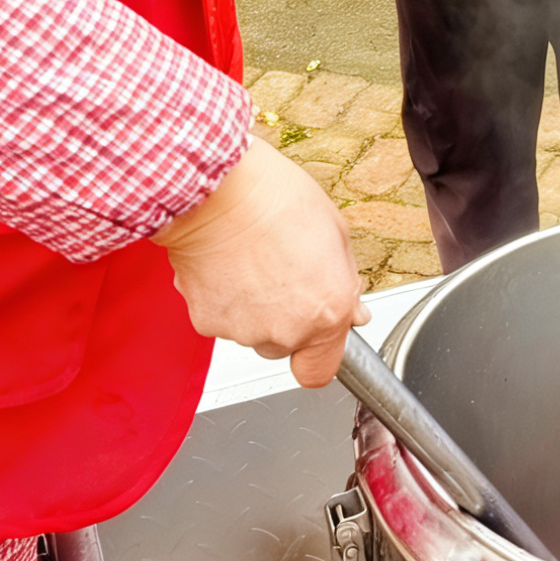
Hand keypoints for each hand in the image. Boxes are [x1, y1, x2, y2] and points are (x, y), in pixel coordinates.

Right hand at [153, 137, 368, 386]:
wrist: (218, 189)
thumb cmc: (275, 198)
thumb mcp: (334, 231)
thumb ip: (344, 280)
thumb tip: (352, 308)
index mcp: (328, 310)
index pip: (321, 371)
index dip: (318, 353)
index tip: (316, 336)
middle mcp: (287, 329)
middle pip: (284, 345)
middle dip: (283, 318)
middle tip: (279, 273)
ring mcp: (245, 330)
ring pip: (250, 332)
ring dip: (252, 307)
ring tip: (251, 260)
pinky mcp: (207, 322)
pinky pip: (220, 318)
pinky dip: (222, 298)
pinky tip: (227, 264)